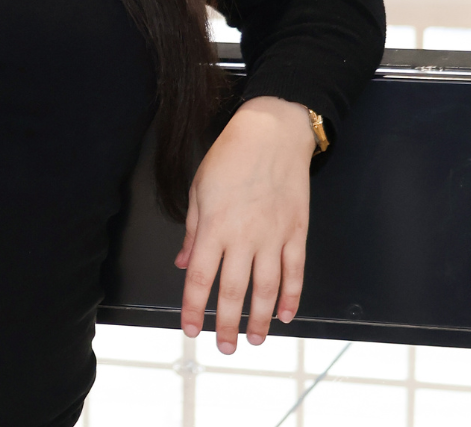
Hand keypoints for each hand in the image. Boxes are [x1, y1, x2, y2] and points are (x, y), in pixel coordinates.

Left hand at [175, 95, 314, 353]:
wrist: (271, 135)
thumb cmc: (229, 157)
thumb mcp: (199, 188)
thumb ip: (193, 231)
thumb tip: (185, 264)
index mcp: (215, 225)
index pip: (201, 277)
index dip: (193, 307)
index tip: (189, 329)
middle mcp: (244, 237)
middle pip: (233, 291)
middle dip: (226, 324)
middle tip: (223, 348)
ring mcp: (273, 237)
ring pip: (267, 289)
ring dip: (261, 318)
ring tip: (255, 340)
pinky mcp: (297, 232)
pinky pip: (295, 273)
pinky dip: (292, 296)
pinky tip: (287, 315)